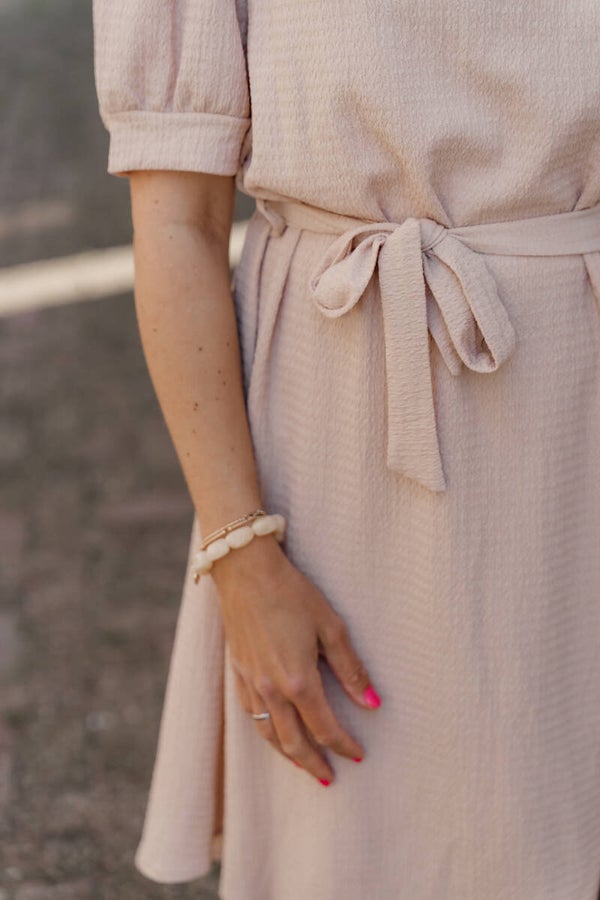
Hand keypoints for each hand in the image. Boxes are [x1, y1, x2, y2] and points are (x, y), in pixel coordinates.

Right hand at [210, 535, 381, 785]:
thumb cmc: (292, 593)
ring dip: (288, 755)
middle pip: (294, 741)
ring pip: (268, 734)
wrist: (245, 571)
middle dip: (314, 763)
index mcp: (298, 680)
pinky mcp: (236, 672)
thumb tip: (373, 703)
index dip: (343, 745)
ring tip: (303, 765)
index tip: (358, 755)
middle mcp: (271, 690)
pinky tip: (272, 733)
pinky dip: (264, 732)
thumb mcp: (330, 626)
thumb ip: (350, 669)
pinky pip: (249, 715)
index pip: (325, 728)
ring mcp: (250, 683)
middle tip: (330, 777)